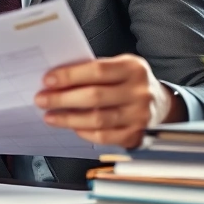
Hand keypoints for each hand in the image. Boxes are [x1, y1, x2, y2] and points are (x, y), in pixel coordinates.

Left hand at [33, 54, 180, 148]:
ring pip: (97, 120)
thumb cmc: (130, 82)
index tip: (48, 80)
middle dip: (62, 99)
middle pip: (95, 97)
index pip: (97, 71)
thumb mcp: (119, 66)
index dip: (70, 76)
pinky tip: (71, 126)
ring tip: (50, 116)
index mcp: (133, 68)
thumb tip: (57, 79)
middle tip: (41, 99)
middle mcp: (138, 92)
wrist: (161, 104)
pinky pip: (104, 137)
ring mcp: (139, 116)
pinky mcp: (135, 135)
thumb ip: (93, 70)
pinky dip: (84, 132)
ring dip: (68, 119)